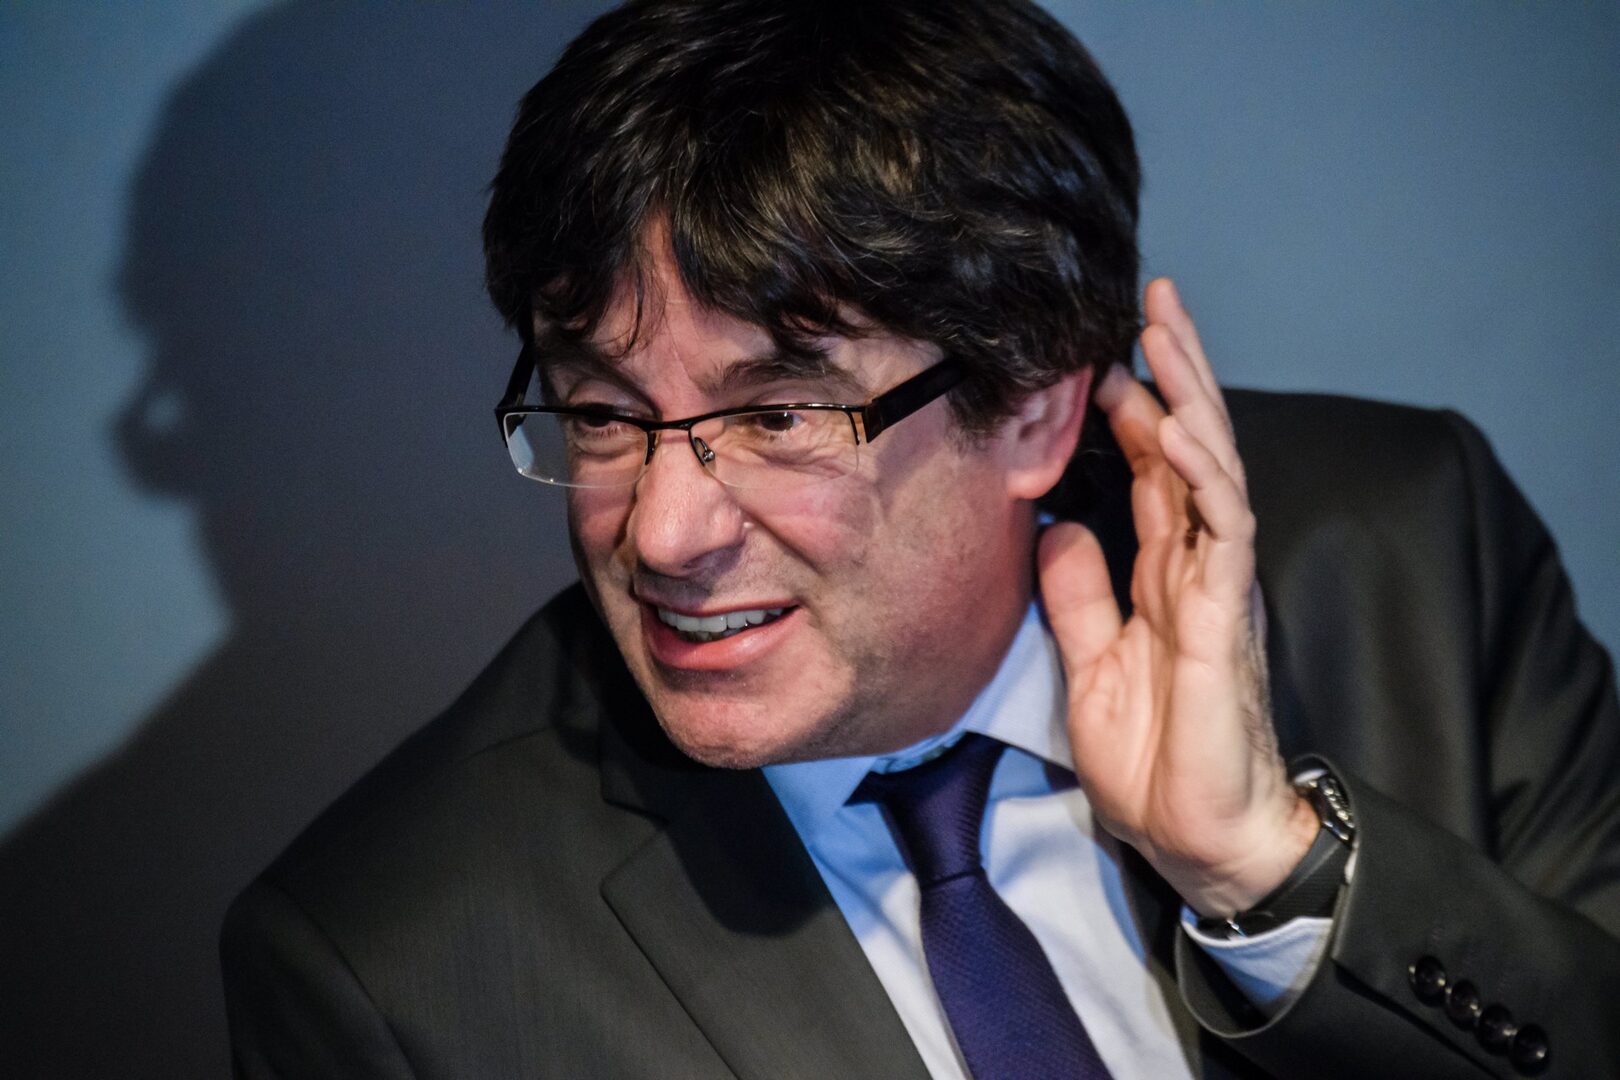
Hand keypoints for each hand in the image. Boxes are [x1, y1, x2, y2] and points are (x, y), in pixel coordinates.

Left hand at [1038, 278, 1316, 917]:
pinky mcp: (1227, 613)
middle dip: (1173, 370)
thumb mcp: (1090, 664)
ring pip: (1211, 467)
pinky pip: (1221, 527)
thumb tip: (1060, 528)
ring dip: (1189, 395)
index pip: (1150, 472)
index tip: (1098, 355)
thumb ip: (1080, 596)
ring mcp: (1216, 583)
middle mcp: (1195, 563)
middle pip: (1187, 448)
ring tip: (1163, 330)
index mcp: (1163, 573)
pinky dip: (1200, 474)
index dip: (1130, 410)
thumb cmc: (1153, 758)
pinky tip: (1173, 426)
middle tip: (1150, 298)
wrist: (1193, 834)